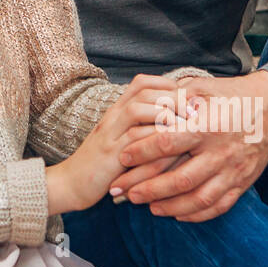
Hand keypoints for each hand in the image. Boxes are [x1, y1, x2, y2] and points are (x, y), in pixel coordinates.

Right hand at [47, 75, 185, 215]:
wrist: (71, 183)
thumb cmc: (103, 164)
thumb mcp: (122, 141)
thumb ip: (143, 129)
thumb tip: (178, 123)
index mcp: (116, 111)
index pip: (142, 83)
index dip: (167, 85)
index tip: (188, 98)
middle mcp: (112, 117)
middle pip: (144, 92)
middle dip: (174, 98)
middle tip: (196, 111)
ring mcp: (110, 134)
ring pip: (139, 110)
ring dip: (166, 115)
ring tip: (188, 127)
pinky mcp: (110, 155)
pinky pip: (136, 139)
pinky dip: (157, 139)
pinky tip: (175, 148)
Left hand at [111, 70, 267, 222]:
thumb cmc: (231, 93)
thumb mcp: (201, 87)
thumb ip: (172, 98)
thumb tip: (142, 103)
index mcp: (206, 125)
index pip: (167, 143)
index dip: (142, 152)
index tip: (122, 157)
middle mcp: (220, 151)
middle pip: (180, 179)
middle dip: (149, 189)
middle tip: (124, 192)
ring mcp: (234, 170)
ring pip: (198, 199)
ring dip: (170, 207)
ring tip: (148, 207)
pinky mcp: (244, 182)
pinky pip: (220, 206)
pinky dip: (197, 214)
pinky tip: (179, 214)